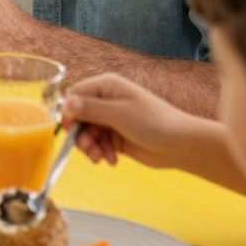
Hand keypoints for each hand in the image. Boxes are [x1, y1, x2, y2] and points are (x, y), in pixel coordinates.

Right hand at [61, 73, 203, 169]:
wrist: (180, 144)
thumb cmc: (153, 122)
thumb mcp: (118, 113)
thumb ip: (89, 109)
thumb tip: (65, 104)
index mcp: (106, 86)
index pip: (74, 95)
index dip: (68, 112)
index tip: (69, 129)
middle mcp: (106, 101)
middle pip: (78, 116)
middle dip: (80, 134)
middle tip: (88, 149)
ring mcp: (111, 119)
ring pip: (86, 133)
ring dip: (90, 147)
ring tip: (100, 158)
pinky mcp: (116, 136)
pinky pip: (98, 144)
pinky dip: (101, 152)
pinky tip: (112, 159)